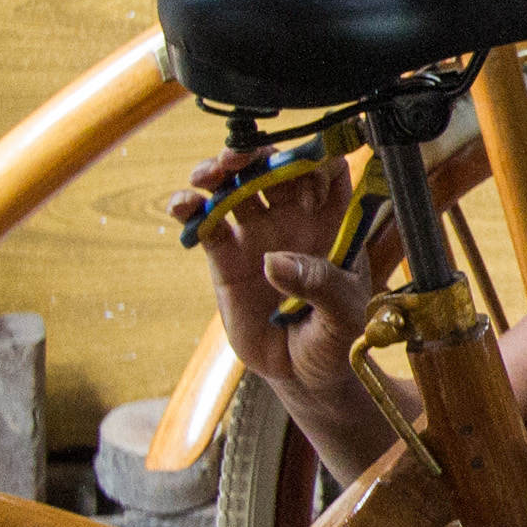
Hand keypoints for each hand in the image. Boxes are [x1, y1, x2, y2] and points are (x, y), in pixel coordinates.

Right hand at [166, 149, 382, 415]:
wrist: (304, 372)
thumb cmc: (337, 337)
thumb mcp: (343, 313)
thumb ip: (317, 283)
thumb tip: (273, 261)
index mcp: (333, 220)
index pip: (326, 170)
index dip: (314, 162)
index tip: (301, 179)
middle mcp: (294, 218)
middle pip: (273, 167)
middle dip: (256, 154)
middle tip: (239, 158)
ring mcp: (258, 234)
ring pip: (235, 187)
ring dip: (218, 172)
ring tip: (206, 175)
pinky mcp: (226, 257)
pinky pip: (206, 224)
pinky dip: (190, 208)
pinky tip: (183, 205)